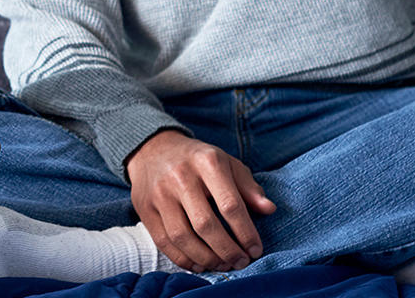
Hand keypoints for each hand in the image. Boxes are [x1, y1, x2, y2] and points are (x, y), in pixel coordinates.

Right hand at [125, 130, 276, 271]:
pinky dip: (183, 258)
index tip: (255, 250)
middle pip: (205, 225)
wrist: (153, 149)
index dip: (246, 233)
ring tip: (222, 265)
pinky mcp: (145, 208)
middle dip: (227, 250)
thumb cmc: (198, 160)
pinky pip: (163, 241)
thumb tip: (269, 209)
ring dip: (206, 258)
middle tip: (240, 262)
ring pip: (182, 237)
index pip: (230, 205)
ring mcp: (159, 194)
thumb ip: (248, 187)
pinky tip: (199, 264)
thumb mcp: (227, 163)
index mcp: (207, 162)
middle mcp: (181, 177)